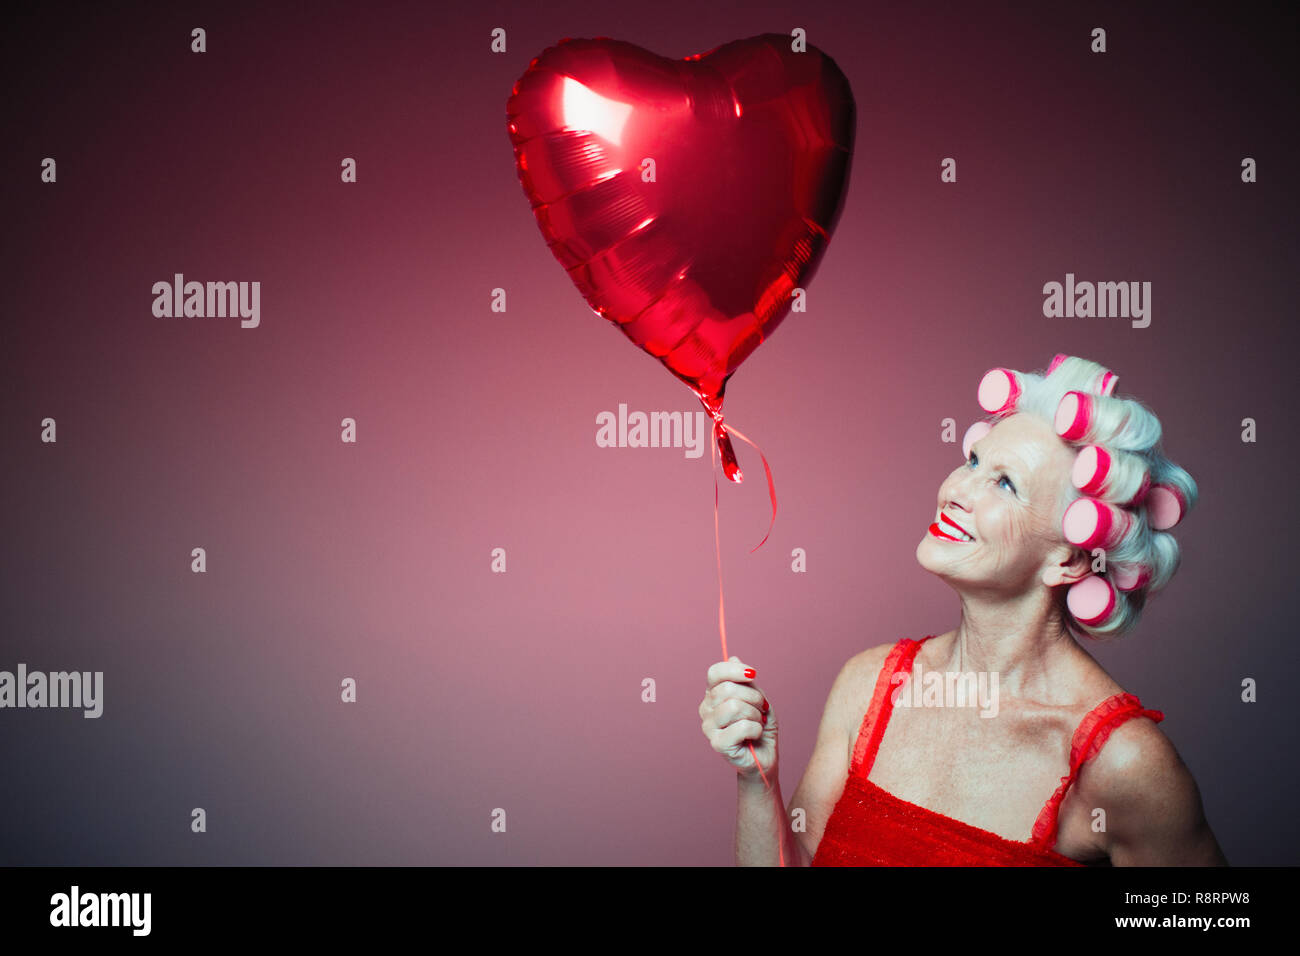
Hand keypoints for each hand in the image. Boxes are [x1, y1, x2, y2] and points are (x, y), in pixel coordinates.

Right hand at [700, 656, 776, 777]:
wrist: (764, 756)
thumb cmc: (760, 726)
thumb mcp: (757, 698)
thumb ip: (746, 681)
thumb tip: (734, 657)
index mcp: (712, 695)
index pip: (714, 673)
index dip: (735, 669)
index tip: (753, 674)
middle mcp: (706, 709)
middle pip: (728, 689)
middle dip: (754, 697)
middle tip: (761, 709)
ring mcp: (709, 727)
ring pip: (735, 706)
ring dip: (755, 714)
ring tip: (758, 723)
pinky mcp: (717, 744)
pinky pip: (741, 727)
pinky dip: (756, 729)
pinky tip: (754, 735)